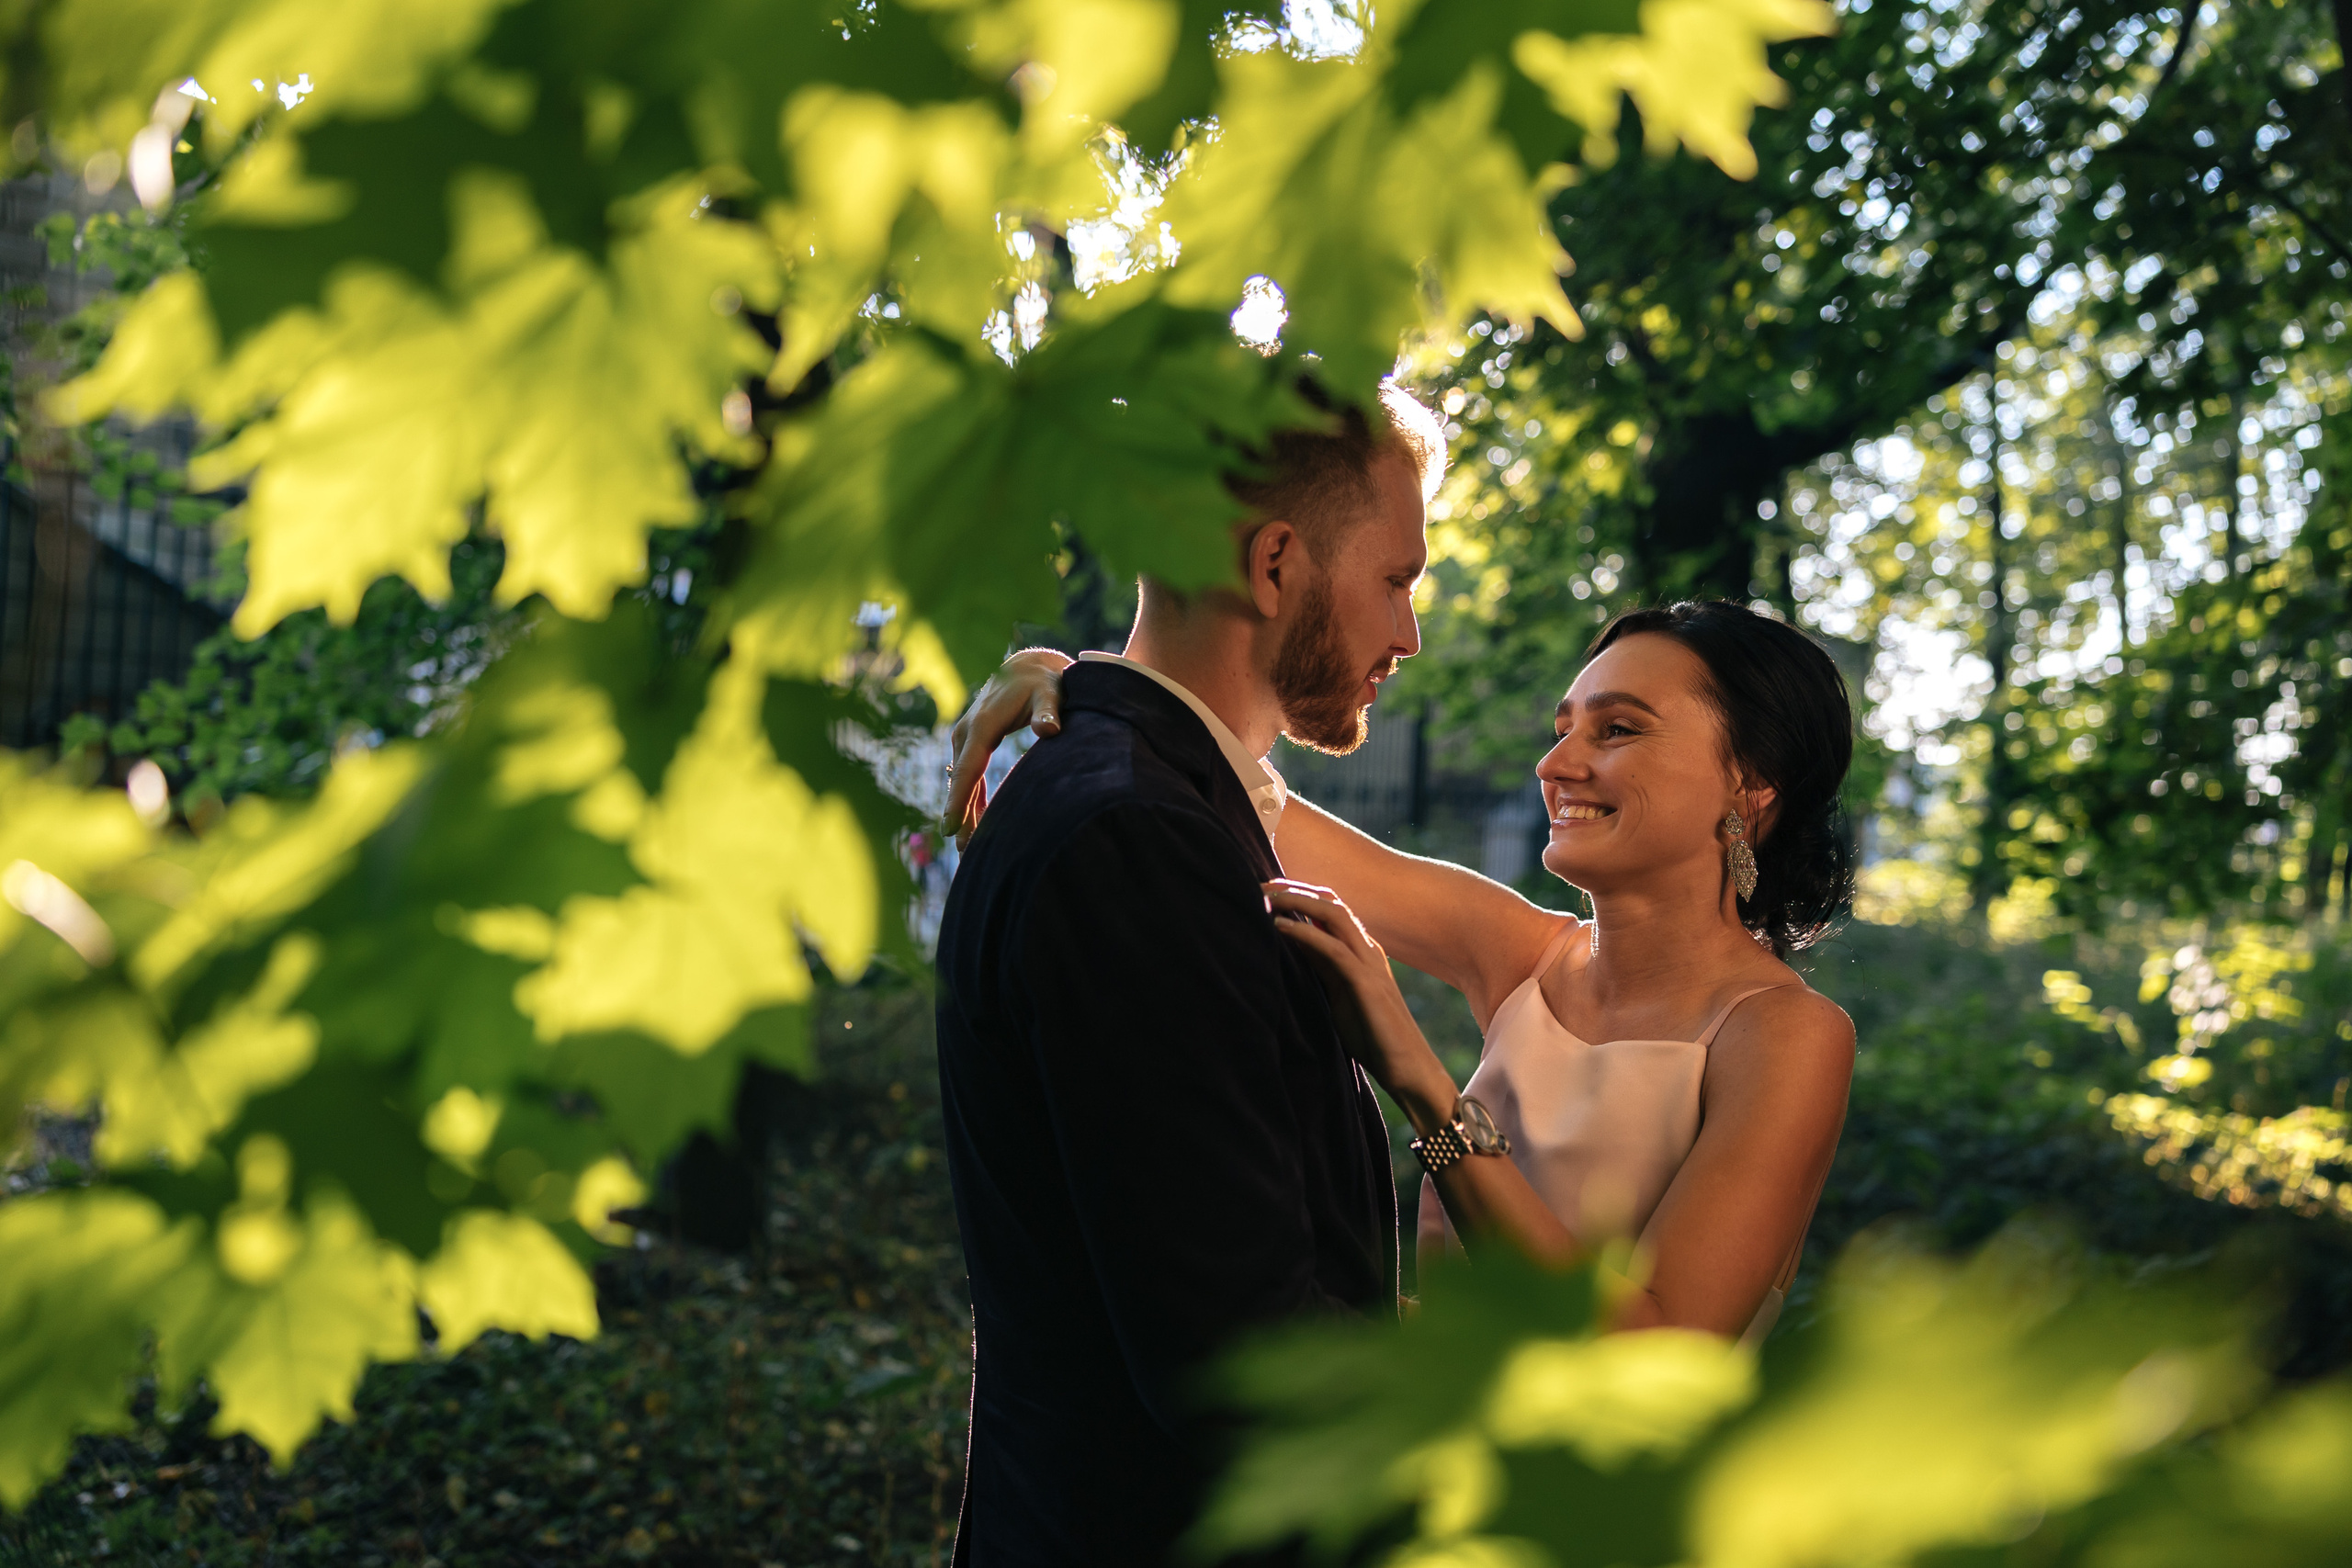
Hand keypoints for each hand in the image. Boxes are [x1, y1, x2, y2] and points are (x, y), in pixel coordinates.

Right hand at [947, 647, 1073, 846]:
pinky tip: (973, 824)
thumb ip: (1049, 712)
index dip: (959, 799)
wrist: (1027, 666)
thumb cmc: (1043, 682)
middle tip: (963, 851)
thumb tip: (1049, 730)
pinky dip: (968, 799)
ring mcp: (966, 737)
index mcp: (982, 724)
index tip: (951, 827)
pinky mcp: (972, 743)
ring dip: (963, 812)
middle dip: (960, 815)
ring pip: (962, 781)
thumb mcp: (1050, 693)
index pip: (968, 768)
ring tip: (966, 849)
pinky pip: (968, 776)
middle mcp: (967, 732)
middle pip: (962, 781)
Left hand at [1262, 879, 1457, 1122]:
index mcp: (1362, 950)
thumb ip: (1321, 966)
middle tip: (1259, 885)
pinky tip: (1279, 926)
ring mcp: (1369, 962)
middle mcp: (1367, 948)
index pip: (1330, 908)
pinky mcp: (1366, 982)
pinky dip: (1304, 932)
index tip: (1266, 891)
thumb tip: (1294, 942)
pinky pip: (1332, 947)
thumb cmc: (1372, 1033)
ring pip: (1333, 914)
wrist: (1407, 1066)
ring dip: (1296, 900)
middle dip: (1294, 888)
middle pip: (1330, 901)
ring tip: (1264, 895)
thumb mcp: (1338, 992)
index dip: (1298, 894)